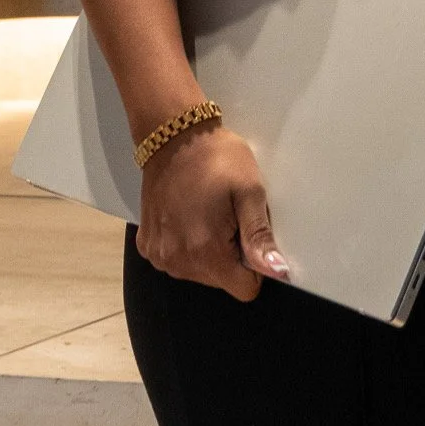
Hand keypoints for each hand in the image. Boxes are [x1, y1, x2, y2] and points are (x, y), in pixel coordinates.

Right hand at [136, 121, 289, 299]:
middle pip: (221, 281)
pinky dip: (185, 244)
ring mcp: (160, 256)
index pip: (244, 289)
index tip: (247, 232)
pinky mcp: (147, 246)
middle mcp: (178, 262)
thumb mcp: (249, 190)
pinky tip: (187, 215)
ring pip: (199, 273)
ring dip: (207, 250)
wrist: (174, 136)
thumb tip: (277, 272)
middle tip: (227, 215)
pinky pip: (176, 260)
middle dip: (230, 254)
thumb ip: (260, 237)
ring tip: (206, 211)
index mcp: (206, 252)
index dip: (254, 265)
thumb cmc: (216, 158)